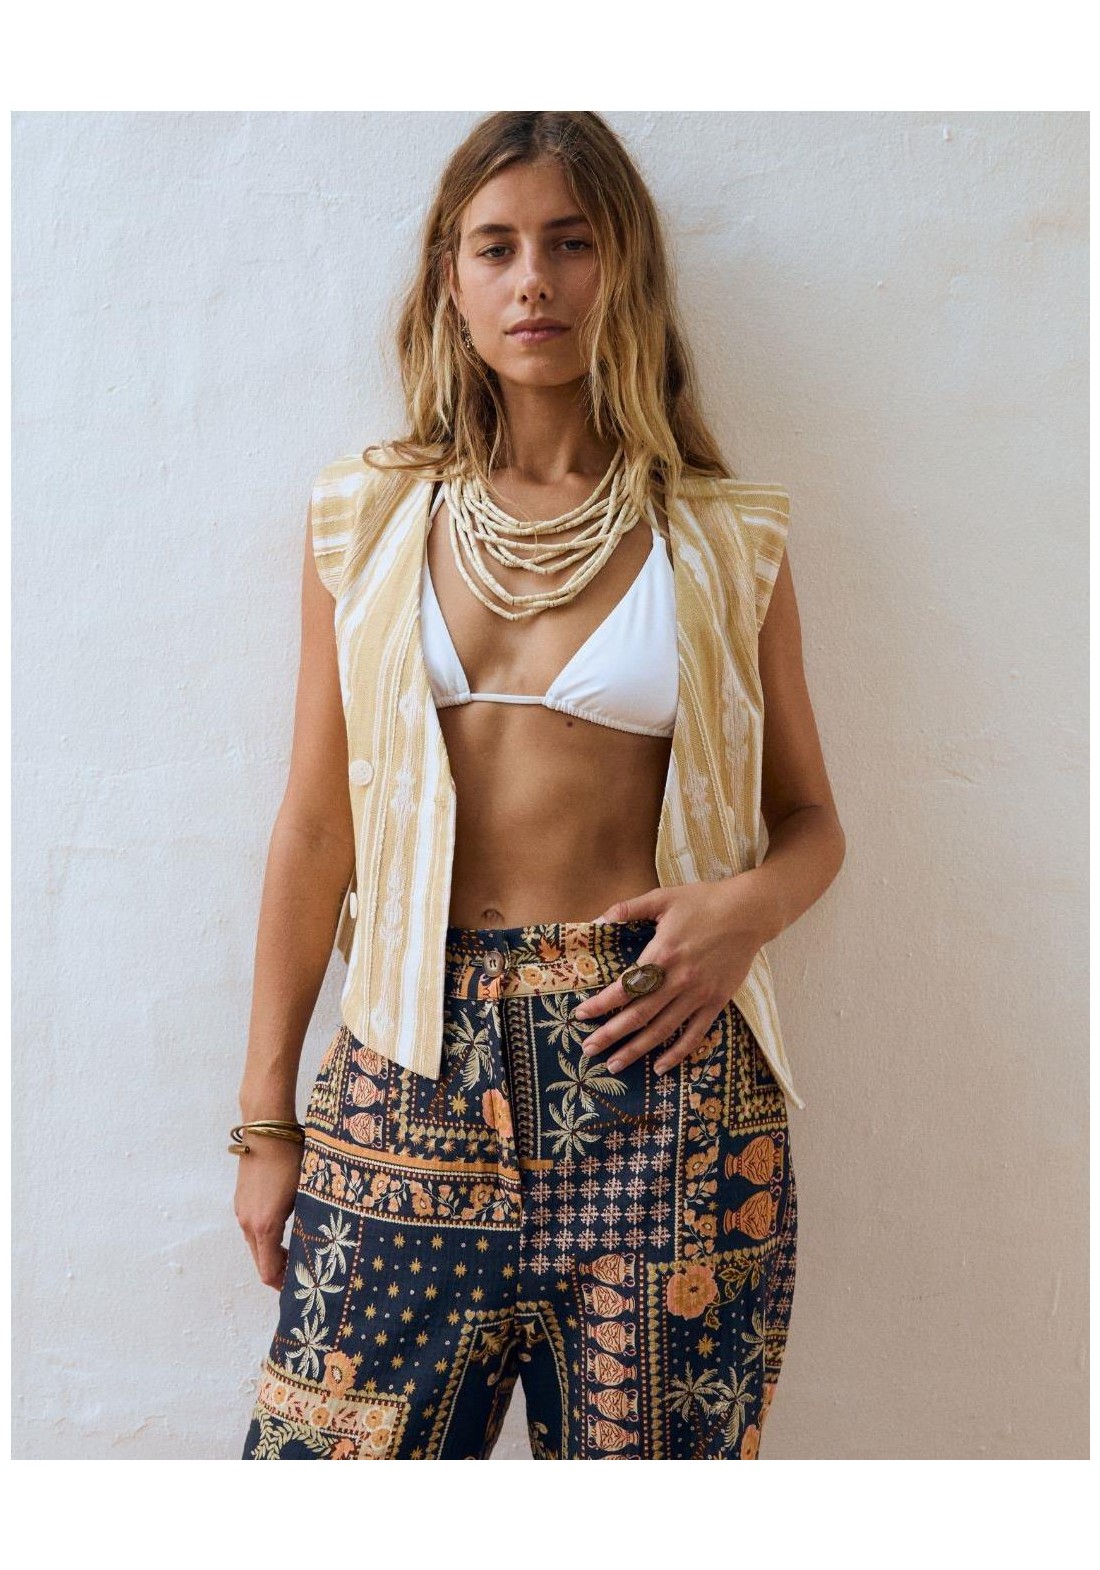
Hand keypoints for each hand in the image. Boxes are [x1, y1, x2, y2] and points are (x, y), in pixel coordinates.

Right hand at [233, 1138, 303, 1289]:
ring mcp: (242, 1210)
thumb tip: (321, 1243)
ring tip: (300, 1251)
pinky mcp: (241, 1199)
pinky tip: (287, 1228)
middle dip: (280, 1272)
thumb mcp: (306, 1192)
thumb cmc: (291, 1158)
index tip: (303, 1286)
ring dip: (274, 1253)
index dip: (284, 1285)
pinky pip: (252, 1229)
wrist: (266, 1129)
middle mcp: (247, 1223)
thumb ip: (308, 1221)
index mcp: (264, 1226)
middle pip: (261, 1262)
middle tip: (305, 1273)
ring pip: (256, 1245)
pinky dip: (267, 1238)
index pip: (269, 1272)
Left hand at [573, 879, 769, 1075]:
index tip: (581, 1015)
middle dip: (611, 1035)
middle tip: (589, 1049)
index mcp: (662, 954)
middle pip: (638, 1015)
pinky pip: (694, 1034)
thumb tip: (596, 918)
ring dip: (636, 1050)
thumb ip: (628, 908)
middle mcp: (678, 980)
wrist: (749, 912)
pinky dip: (677, 1054)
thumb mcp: (663, 898)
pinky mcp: (717, 1002)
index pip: (625, 987)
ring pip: (662, 1030)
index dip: (601, 1004)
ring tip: (614, 1065)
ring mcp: (699, 994)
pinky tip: (660, 1068)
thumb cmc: (704, 902)